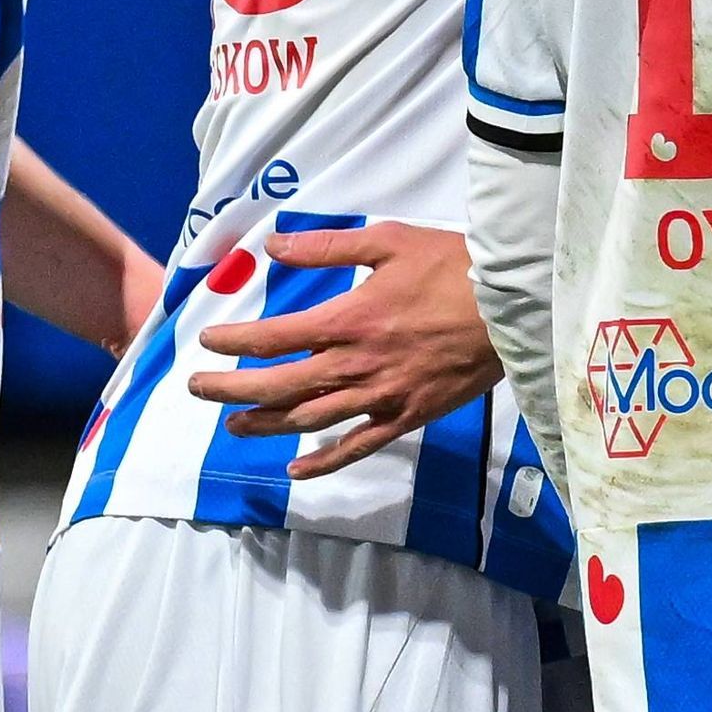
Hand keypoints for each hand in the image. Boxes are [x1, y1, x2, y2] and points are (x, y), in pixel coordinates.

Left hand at [187, 223, 504, 473]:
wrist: (514, 308)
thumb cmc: (454, 268)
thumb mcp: (390, 241)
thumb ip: (327, 247)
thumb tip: (273, 245)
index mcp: (349, 320)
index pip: (274, 337)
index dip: (234, 341)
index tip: (208, 340)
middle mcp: (357, 365)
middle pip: (280, 384)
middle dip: (231, 388)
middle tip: (197, 388)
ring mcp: (382, 396)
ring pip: (310, 420)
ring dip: (266, 424)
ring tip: (236, 424)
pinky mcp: (408, 416)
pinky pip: (359, 446)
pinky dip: (325, 461)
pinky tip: (297, 469)